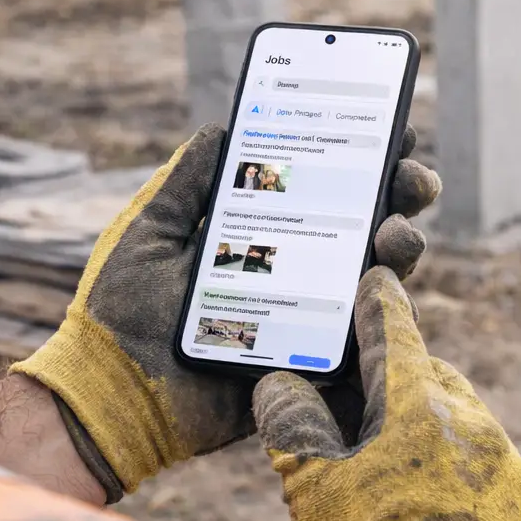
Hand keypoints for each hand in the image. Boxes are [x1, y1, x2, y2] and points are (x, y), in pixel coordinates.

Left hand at [15, 123, 442, 501]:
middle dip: (402, 196)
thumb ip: (187, 185)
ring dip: (399, 250)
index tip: (397, 129)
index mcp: (260, 234)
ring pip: (377, 280)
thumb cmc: (121, 313)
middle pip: (367, 226)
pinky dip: (381, 317)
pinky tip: (381, 288)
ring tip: (394, 235)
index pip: (324, 188)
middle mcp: (294, 272)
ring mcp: (308, 320)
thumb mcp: (151, 233)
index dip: (366, 159)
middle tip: (412, 180)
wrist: (108, 394)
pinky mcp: (308, 368)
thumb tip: (224, 126)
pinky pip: (362, 345)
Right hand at [252, 267, 520, 520]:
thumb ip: (292, 423)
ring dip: (423, 421)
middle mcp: (467, 416)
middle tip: (361, 396)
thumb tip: (279, 386)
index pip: (394, 331)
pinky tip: (423, 494)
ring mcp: (499, 456)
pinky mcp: (518, 495)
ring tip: (387, 456)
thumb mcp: (310, 485)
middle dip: (396, 375)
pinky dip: (450, 460)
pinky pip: (479, 457)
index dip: (377, 303)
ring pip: (455, 416)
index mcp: (414, 400)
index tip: (375, 279)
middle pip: (427, 373)